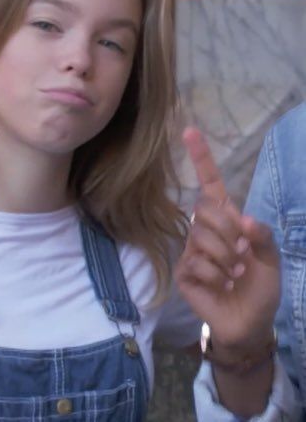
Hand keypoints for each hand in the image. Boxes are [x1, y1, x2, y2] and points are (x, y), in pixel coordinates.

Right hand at [175, 127, 279, 351]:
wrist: (248, 322)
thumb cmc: (259, 287)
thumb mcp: (271, 260)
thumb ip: (263, 237)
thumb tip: (243, 219)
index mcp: (227, 220)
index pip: (210, 184)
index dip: (201, 158)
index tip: (190, 131)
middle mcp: (204, 229)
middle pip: (204, 208)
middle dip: (229, 231)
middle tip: (242, 254)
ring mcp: (190, 249)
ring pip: (200, 235)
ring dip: (225, 257)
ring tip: (234, 275)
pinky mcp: (183, 270)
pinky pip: (196, 261)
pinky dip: (216, 275)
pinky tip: (221, 285)